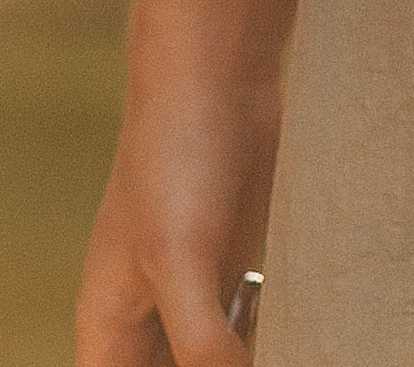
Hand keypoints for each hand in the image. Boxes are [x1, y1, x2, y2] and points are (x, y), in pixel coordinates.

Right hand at [76, 84, 275, 366]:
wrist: (221, 77)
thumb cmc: (177, 160)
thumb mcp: (180, 259)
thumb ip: (200, 341)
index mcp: (109, 329)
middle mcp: (147, 323)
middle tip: (244, 363)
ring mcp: (194, 297)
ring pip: (212, 364)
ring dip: (238, 363)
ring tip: (286, 354)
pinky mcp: (236, 270)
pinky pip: (248, 334)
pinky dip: (269, 347)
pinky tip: (304, 346)